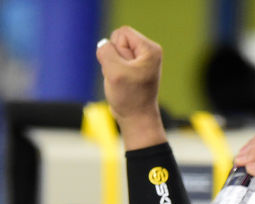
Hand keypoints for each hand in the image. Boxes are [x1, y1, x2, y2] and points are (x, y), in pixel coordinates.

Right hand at [96, 26, 166, 148]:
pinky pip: (114, 61)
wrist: (136, 120)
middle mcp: (148, 52)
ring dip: (112, 67)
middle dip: (114, 59)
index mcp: (150, 49)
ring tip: (122, 83)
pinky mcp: (134, 69)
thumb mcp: (114, 71)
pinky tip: (121, 84)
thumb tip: (103, 45)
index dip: (116, 50)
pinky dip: (113, 72)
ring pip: (114, 52)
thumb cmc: (129, 98)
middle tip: (123, 79)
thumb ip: (105, 50)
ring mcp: (141, 61)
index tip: (124, 70)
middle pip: (118, 41)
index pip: (122, 33)